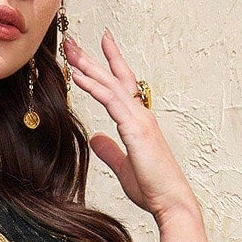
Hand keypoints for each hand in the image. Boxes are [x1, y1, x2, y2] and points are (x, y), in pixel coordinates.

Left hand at [60, 26, 201, 224]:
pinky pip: (110, 101)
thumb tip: (96, 139)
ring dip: (88, 65)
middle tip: (73, 41)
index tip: (102, 43)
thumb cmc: (153, 188)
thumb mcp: (124, 167)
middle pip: (114, 78)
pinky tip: (77, 76)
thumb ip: (110, 151)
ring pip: (110, 84)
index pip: (124, 84)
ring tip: (70, 50)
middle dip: (92, 58)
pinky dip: (93, 86)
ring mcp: (139, 119)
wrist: (170, 201)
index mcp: (139, 121)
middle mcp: (140, 114)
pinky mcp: (135, 129)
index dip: (112, 62)